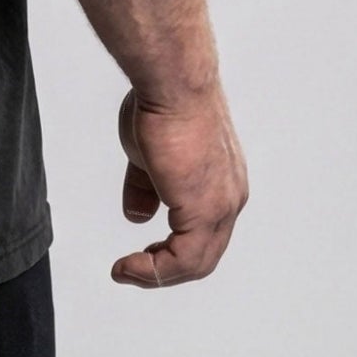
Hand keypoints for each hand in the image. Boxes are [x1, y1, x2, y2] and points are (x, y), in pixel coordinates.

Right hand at [112, 86, 247, 287]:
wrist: (171, 83)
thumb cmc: (160, 104)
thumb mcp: (146, 154)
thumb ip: (145, 187)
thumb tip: (137, 216)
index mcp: (222, 182)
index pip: (203, 231)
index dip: (172, 247)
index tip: (141, 252)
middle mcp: (229, 197)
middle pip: (203, 253)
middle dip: (165, 266)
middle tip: (133, 270)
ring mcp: (221, 205)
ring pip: (196, 262)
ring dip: (158, 273)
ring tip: (126, 271)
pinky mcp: (205, 210)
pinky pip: (183, 259)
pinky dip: (155, 270)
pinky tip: (129, 266)